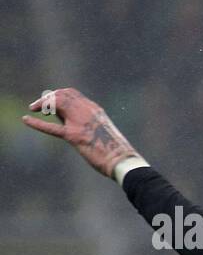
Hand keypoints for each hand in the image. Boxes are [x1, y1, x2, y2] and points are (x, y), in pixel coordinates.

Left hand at [22, 88, 139, 177]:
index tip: (50, 103)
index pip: (72, 93)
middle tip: (38, 107)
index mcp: (95, 110)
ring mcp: (80, 123)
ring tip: (34, 109)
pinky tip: (26, 119)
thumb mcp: (101, 130)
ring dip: (43, 103)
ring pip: (57, 103)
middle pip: (62, 94)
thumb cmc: (114, 149)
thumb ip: (87, 123)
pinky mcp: (75, 137)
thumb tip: (69, 123)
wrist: (123, 160)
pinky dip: (37, 124)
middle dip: (47, 97)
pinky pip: (53, 128)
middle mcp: (87, 111)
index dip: (57, 95)